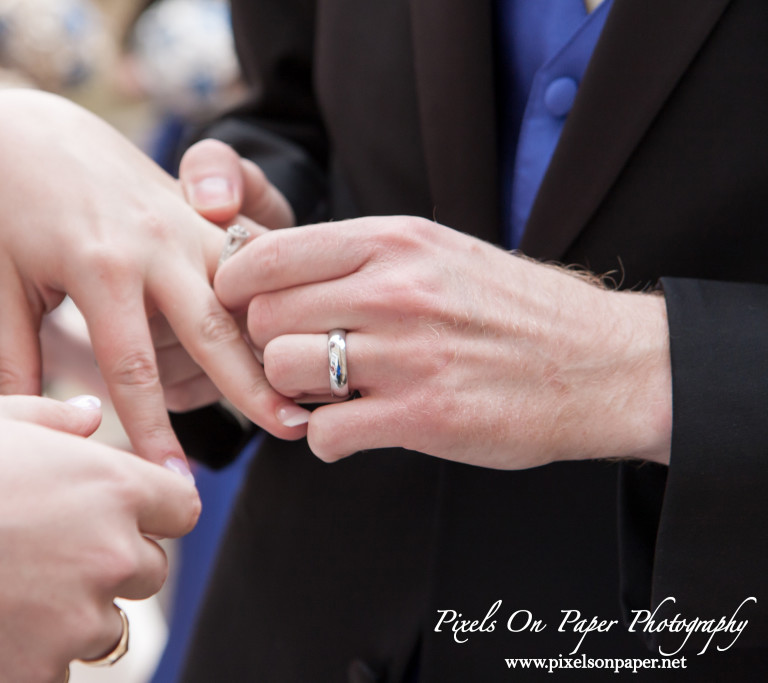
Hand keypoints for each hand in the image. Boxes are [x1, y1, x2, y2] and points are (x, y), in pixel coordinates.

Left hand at [0, 91, 305, 460]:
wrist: (28, 135)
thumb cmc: (5, 215)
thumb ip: (16, 361)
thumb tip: (30, 436)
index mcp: (98, 266)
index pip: (132, 369)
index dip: (153, 431)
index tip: (170, 481)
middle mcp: (153, 244)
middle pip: (215, 329)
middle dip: (254, 385)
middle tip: (292, 433)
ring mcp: (184, 223)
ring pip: (246, 291)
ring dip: (276, 339)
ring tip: (311, 390)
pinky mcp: (201, 215)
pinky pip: (249, 261)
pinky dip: (272, 299)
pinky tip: (294, 337)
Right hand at [0, 395, 198, 681]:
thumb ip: (57, 418)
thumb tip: (91, 416)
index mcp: (111, 487)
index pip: (182, 509)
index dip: (156, 511)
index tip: (127, 515)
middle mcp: (110, 555)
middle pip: (150, 570)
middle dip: (110, 561)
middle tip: (43, 549)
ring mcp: (76, 621)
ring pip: (104, 624)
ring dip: (72, 611)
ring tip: (1, 584)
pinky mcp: (37, 673)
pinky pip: (56, 666)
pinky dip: (30, 653)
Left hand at [214, 216, 672, 466]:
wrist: (603, 364)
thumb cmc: (508, 307)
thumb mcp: (435, 252)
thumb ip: (356, 256)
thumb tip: (261, 259)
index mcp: (393, 241)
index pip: (267, 254)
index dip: (237, 286)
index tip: (243, 308)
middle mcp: (395, 290)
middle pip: (264, 318)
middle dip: (269, 343)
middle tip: (300, 357)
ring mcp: (408, 354)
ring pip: (283, 372)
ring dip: (292, 391)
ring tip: (328, 392)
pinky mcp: (423, 417)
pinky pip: (323, 433)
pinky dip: (328, 438)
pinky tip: (357, 428)